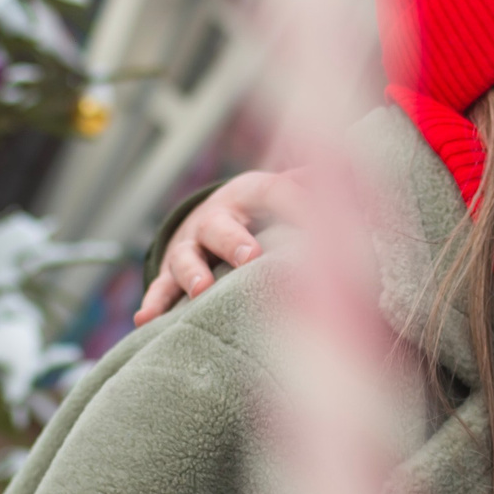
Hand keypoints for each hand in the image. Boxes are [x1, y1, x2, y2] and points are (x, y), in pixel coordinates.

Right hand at [132, 169, 306, 324]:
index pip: (271, 193)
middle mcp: (213, 219)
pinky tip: (146, 319)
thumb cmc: (257, 208)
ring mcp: (189, 247)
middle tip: (251, 257)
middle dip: (234, 242)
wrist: (210, 216)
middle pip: (220, 227)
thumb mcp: (279, 189)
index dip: (293, 204)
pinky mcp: (172, 274)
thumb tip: (347, 174)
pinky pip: (161, 288)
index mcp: (246, 195)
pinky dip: (154, 302)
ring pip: (185, 258)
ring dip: (192, 274)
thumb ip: (309, 184)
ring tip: (201, 290)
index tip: (317, 222)